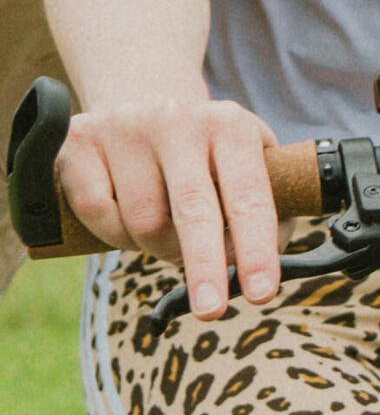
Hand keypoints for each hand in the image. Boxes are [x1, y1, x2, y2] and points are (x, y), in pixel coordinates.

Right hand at [56, 92, 282, 317]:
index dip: (255, 249)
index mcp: (230, 126)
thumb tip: (249, 274)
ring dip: (155, 247)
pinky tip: (124, 215)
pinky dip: (113, 233)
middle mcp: (178, 119)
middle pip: (192, 209)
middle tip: (211, 311)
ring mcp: (125, 125)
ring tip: (163, 229)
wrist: (140, 103)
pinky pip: (97, 212)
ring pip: (143, 221)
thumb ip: (264, 220)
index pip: (248, 196)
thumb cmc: (205, 158)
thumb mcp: (247, 169)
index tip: (261, 293)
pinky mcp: (79, 139)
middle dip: (204, 266)